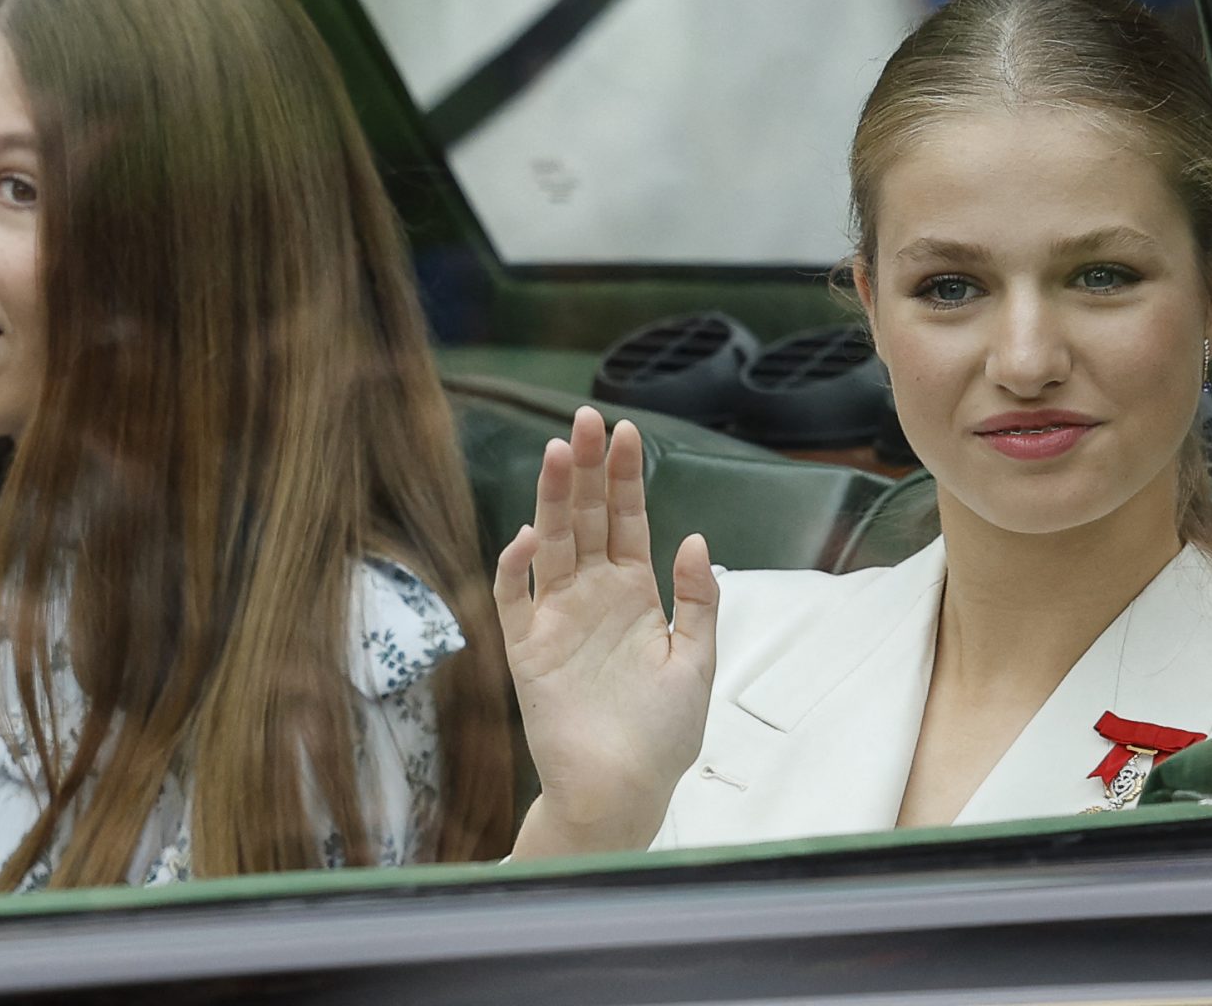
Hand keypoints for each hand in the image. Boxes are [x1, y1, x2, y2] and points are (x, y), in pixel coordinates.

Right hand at [495, 406, 717, 856]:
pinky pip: (513, 597)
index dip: (625, 477)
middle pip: (586, 519)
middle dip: (587, 469)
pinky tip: (530, 532)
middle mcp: (592, 596)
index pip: (626, 521)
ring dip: (554, 498)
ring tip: (560, 451)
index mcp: (633, 594)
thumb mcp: (697, 663)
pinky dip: (515, 564)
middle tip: (586, 419)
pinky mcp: (527, 648)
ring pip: (551, 543)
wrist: (621, 792)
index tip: (627, 430)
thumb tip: (694, 538)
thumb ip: (698, 601)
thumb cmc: (662, 736)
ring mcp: (556, 618)